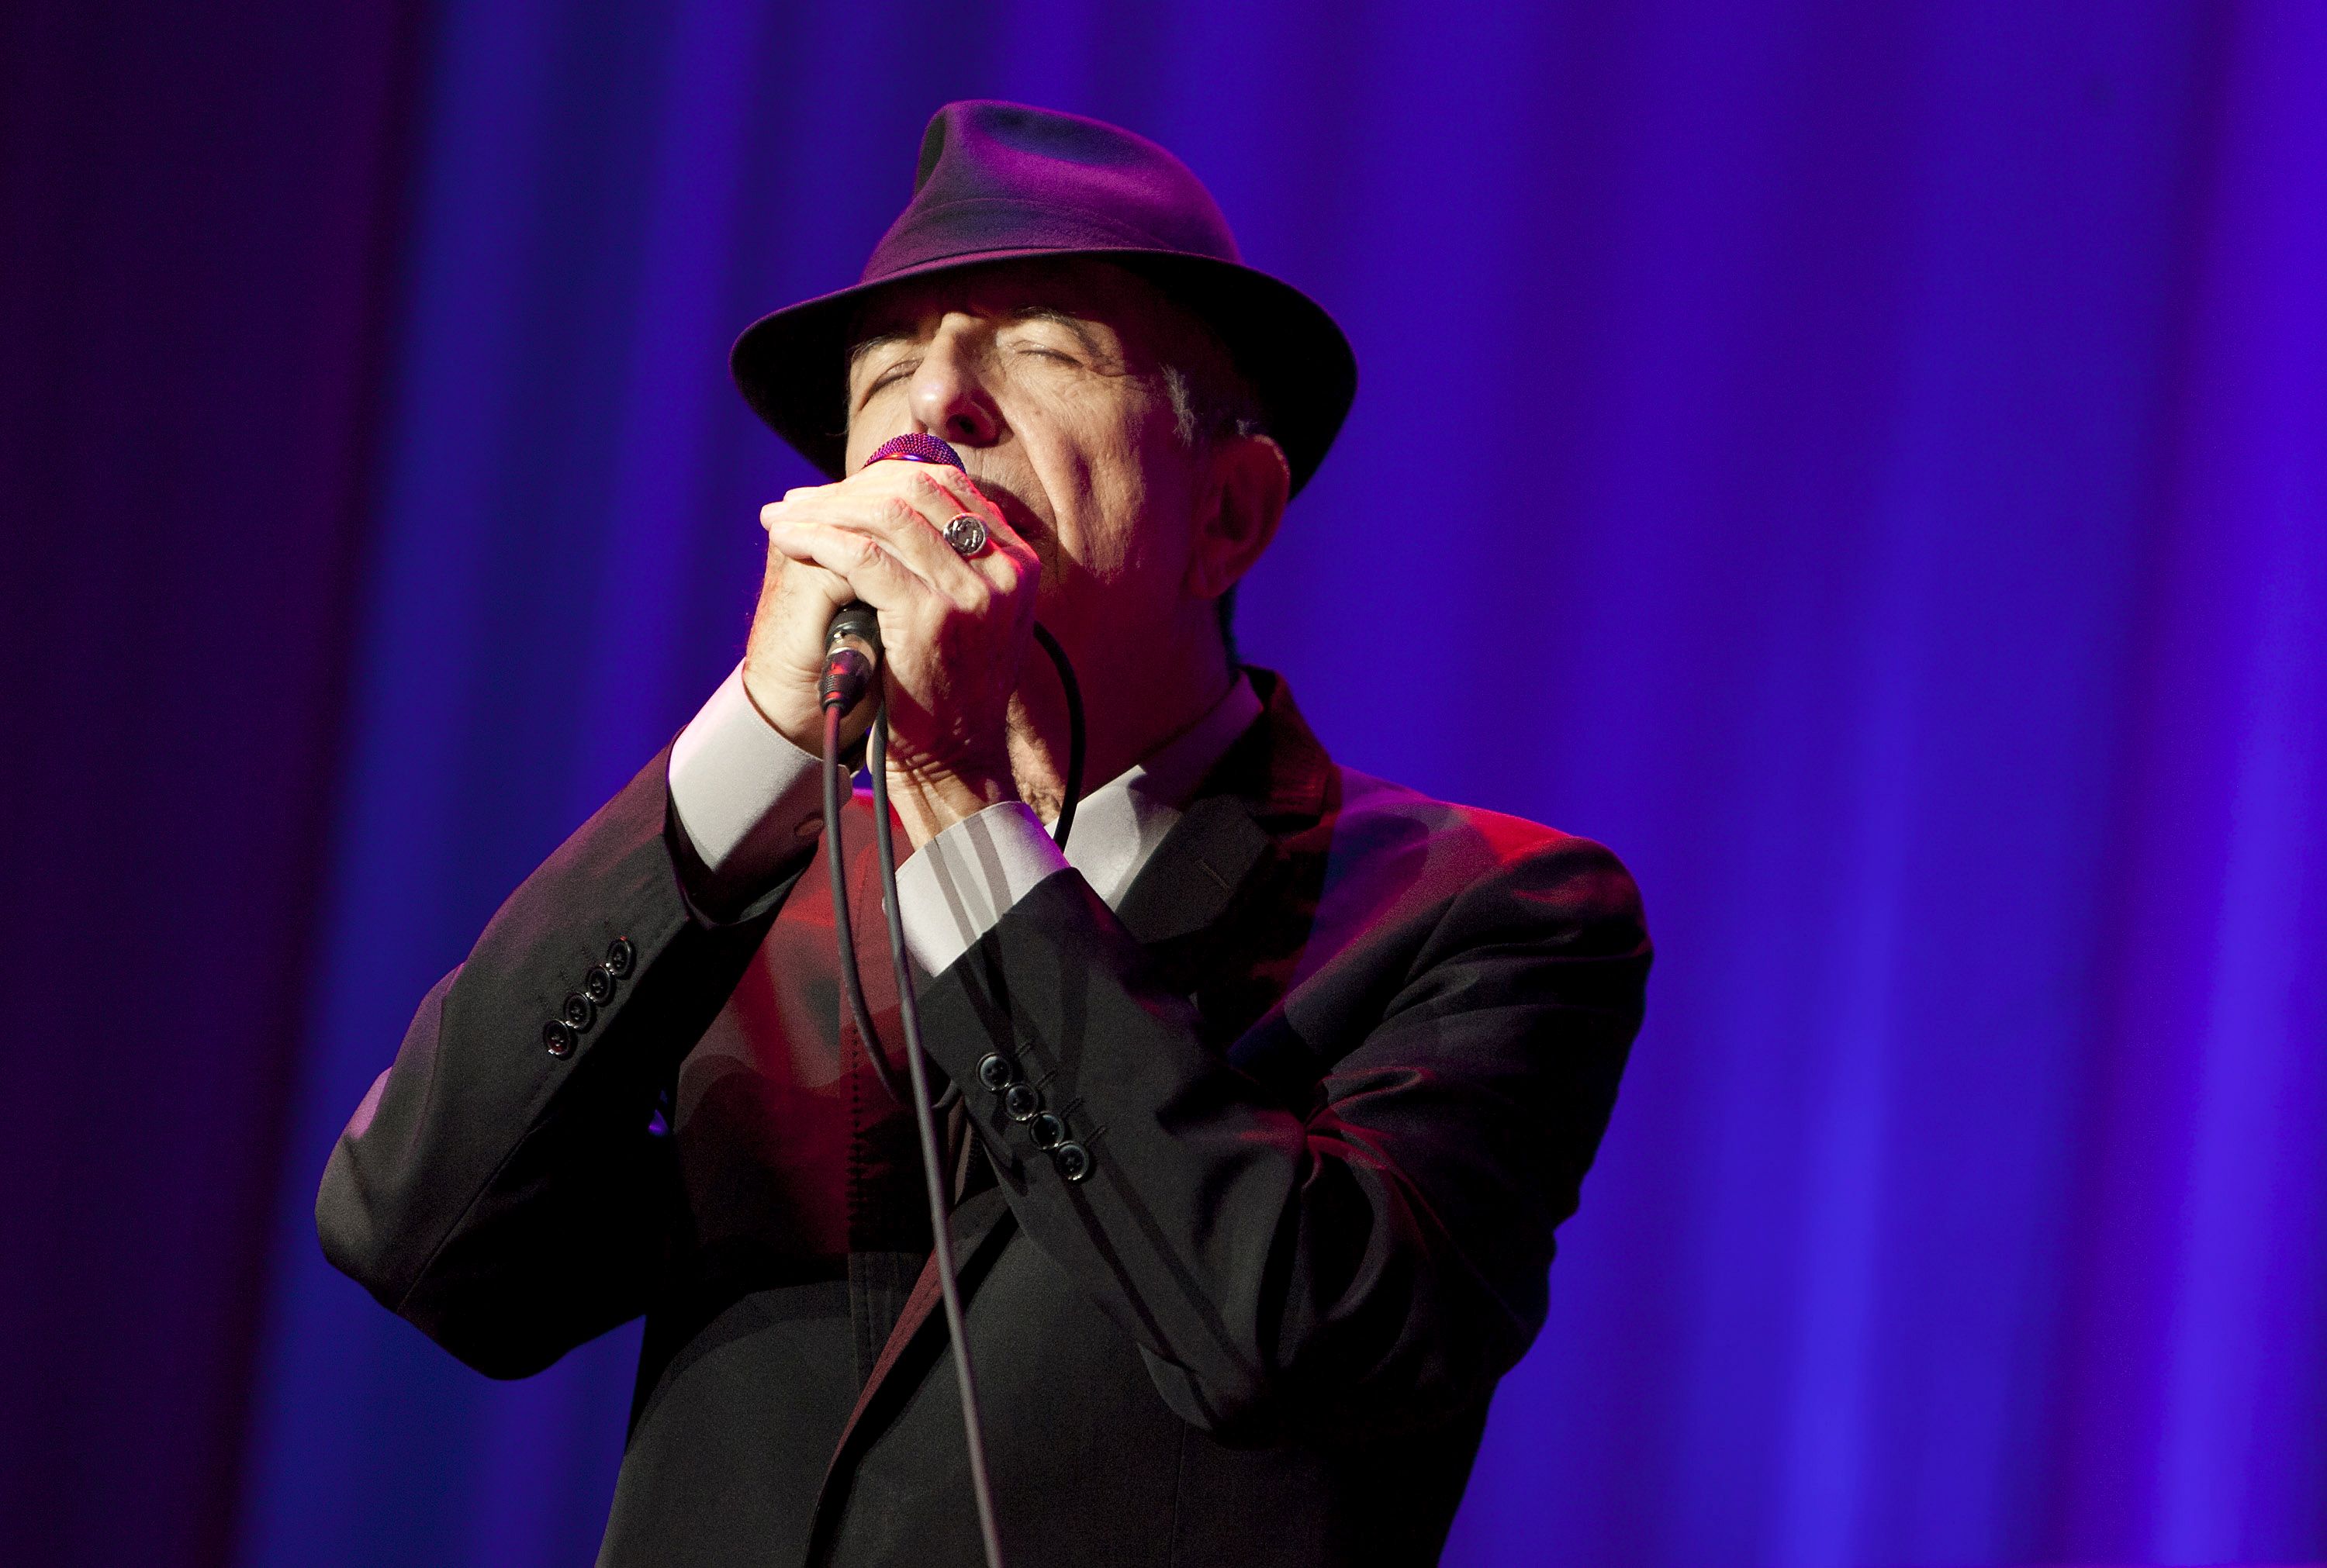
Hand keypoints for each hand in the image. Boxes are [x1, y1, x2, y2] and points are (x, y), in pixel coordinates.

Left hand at [742, 456, 1038, 844]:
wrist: (956, 762)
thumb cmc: (947, 693)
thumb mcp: (969, 617)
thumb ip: (949, 564)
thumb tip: (894, 506)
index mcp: (1016, 563)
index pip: (944, 487)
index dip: (879, 478)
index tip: (828, 494)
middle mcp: (1004, 570)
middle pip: (914, 491)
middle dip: (845, 490)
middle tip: (795, 503)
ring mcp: (972, 592)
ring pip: (885, 517)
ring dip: (822, 512)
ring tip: (782, 520)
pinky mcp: (932, 615)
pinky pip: (862, 556)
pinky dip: (818, 540)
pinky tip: (788, 541)